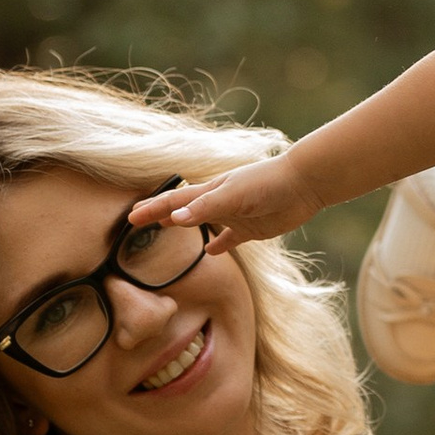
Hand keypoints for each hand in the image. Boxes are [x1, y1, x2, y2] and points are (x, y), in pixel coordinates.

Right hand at [137, 149, 316, 252]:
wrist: (304, 183)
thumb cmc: (267, 183)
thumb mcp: (233, 195)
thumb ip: (204, 207)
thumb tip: (174, 218)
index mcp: (210, 192)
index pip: (174, 202)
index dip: (152, 210)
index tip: (131, 218)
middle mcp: (219, 203)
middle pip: (183, 209)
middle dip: (161, 213)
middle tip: (139, 218)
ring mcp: (235, 215)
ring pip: (203, 223)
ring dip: (185, 225)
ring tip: (168, 228)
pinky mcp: (252, 228)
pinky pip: (230, 239)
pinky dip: (219, 245)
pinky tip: (212, 251)